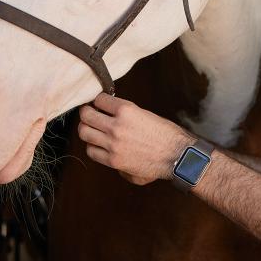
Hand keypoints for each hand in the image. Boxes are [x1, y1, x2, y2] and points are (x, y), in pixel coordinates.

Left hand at [78, 93, 193, 185]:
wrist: (176, 155)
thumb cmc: (165, 134)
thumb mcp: (144, 114)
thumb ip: (125, 113)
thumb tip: (108, 113)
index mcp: (126, 110)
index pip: (99, 100)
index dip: (97, 101)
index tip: (97, 103)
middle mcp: (116, 126)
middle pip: (86, 116)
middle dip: (86, 113)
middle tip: (88, 114)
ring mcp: (113, 144)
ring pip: (85, 133)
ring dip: (86, 129)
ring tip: (91, 129)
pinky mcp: (113, 160)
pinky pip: (92, 151)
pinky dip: (92, 147)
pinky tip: (98, 145)